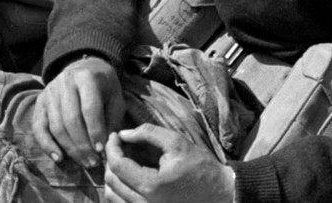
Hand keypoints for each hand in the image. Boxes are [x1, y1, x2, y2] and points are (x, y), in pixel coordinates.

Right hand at [29, 55, 121, 170]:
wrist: (85, 68)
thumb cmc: (104, 88)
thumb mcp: (115, 99)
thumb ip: (111, 120)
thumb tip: (104, 148)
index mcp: (86, 77)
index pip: (89, 108)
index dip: (95, 131)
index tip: (102, 150)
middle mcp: (64, 82)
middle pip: (71, 119)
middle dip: (83, 145)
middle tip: (94, 162)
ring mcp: (49, 91)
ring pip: (56, 126)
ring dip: (70, 149)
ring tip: (84, 162)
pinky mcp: (40, 102)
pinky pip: (39, 127)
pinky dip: (47, 144)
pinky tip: (59, 158)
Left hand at [102, 125, 232, 202]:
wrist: (221, 193)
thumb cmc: (201, 168)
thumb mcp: (176, 143)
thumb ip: (147, 133)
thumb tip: (122, 134)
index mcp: (152, 186)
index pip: (117, 166)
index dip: (111, 147)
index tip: (114, 136)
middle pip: (112, 183)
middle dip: (110, 161)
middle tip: (118, 147)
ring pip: (113, 197)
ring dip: (113, 178)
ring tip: (122, 162)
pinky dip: (120, 191)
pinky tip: (128, 178)